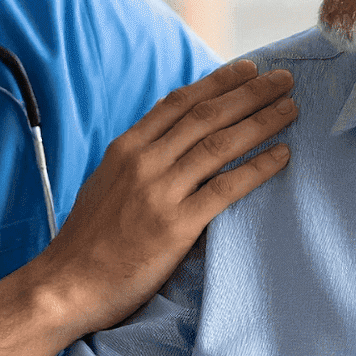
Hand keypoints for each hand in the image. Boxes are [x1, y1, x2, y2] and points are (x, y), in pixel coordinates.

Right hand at [39, 58, 296, 334]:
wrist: (66, 285)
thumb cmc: (87, 240)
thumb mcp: (106, 183)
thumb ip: (138, 160)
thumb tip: (172, 143)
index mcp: (126, 148)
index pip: (179, 103)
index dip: (217, 82)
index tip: (247, 70)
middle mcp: (144, 162)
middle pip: (206, 115)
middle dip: (250, 93)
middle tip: (283, 79)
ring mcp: (160, 192)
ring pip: (220, 144)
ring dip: (261, 121)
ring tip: (290, 108)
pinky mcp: (176, 226)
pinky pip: (226, 188)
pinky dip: (257, 168)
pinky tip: (282, 156)